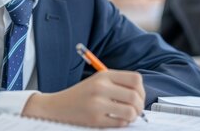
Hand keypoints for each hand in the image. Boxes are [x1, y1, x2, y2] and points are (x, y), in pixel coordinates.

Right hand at [22, 70, 144, 127]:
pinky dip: (122, 123)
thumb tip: (141, 95)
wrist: (58, 106)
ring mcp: (97, 103)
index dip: (141, 89)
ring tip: (127, 116)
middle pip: (135, 96)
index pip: (135, 79)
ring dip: (133, 116)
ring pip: (130, 111)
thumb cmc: (82, 94)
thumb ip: (118, 83)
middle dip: (140, 106)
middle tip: (135, 109)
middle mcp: (100, 87)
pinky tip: (116, 119)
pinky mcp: (95, 119)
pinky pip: (120, 123)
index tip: (138, 96)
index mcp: (103, 75)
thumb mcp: (98, 80)